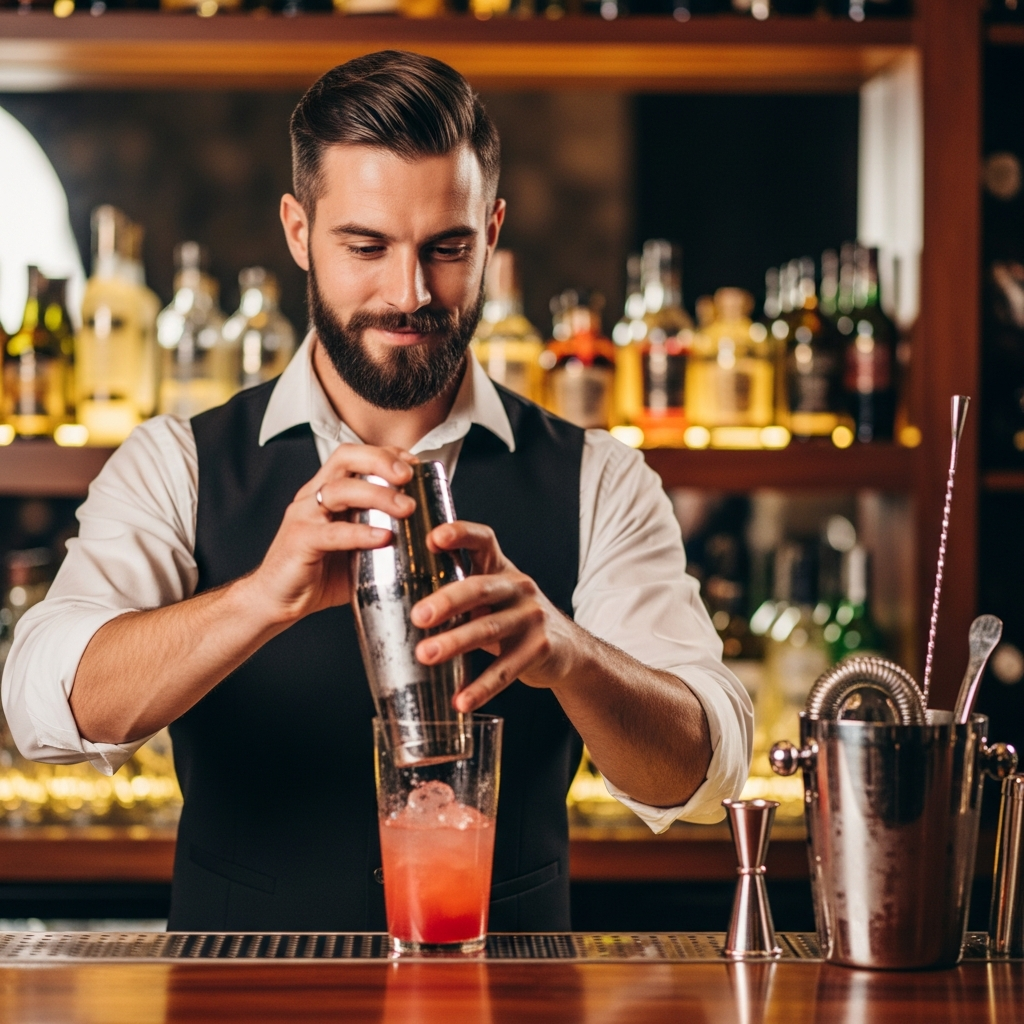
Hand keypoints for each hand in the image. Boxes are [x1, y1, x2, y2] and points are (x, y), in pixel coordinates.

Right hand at [242, 444, 416, 624]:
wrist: (275, 601)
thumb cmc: (318, 574)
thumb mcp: (356, 547)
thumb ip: (380, 534)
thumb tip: (426, 536)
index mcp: (326, 492)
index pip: (356, 455)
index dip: (386, 453)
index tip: (415, 464)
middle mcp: (313, 496)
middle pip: (346, 458)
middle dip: (381, 461)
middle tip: (409, 477)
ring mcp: (303, 516)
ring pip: (340, 490)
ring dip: (378, 495)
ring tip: (407, 508)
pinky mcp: (299, 541)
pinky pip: (332, 532)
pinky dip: (361, 533)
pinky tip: (384, 538)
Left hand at [410, 522, 577, 712]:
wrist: (567, 649)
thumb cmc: (513, 618)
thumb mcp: (493, 597)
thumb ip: (459, 592)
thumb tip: (396, 597)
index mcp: (501, 569)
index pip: (483, 540)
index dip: (460, 534)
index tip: (433, 538)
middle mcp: (518, 587)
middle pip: (480, 587)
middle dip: (448, 600)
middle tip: (418, 616)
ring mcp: (532, 617)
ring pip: (490, 628)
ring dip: (455, 643)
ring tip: (426, 655)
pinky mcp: (540, 648)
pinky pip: (506, 669)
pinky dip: (482, 687)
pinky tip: (461, 701)